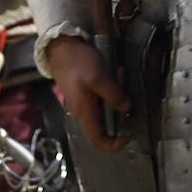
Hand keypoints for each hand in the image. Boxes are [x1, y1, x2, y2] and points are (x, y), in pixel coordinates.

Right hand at [47, 36, 130, 151]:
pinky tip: (114, 71)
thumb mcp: (98, 78)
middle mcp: (85, 111)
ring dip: (118, 92)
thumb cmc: (78, 63)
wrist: (62, 47)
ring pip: (108, 106)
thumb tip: (126, 108)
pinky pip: (104, 95)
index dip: (114, 144)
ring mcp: (86, 101)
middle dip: (121, 107)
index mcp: (85, 113)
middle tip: (124, 86)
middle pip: (108, 121)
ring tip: (119, 72)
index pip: (99, 140)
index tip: (128, 135)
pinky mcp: (88, 91)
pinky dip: (112, 86)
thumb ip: (113, 95)